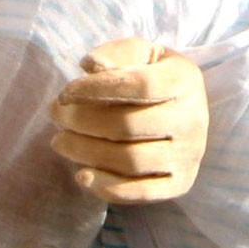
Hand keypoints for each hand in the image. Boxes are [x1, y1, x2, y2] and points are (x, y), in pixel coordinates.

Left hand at [50, 38, 208, 203]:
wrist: (183, 109)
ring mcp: (189, 155)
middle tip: (55, 114)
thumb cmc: (153, 76)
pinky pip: (140, 193)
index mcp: (185, 80)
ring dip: (85, 152)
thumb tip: (92, 66)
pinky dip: (107, 187)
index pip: (139, 85)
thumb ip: (117, 54)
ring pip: (129, 160)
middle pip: (128, 126)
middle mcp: (193, 119)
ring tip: (60, 141)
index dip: (96, 88)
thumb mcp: (140, 54)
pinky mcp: (180, 183)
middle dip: (82, 121)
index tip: (65, 93)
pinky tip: (82, 176)